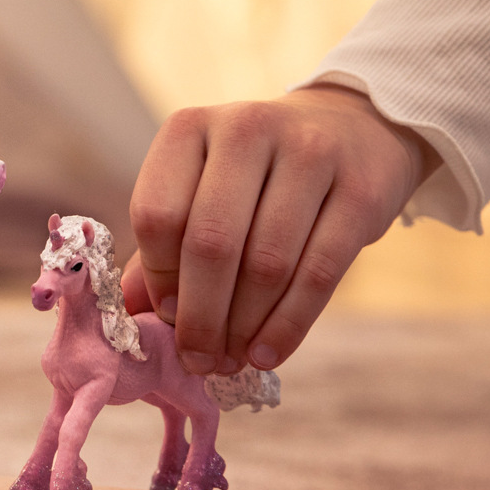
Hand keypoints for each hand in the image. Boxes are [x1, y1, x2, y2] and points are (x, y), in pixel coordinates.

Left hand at [124, 84, 438, 373]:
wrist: (350, 129)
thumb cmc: (254, 177)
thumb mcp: (200, 192)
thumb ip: (161, 249)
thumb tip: (126, 317)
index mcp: (189, 129)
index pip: (157, 214)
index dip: (159, 278)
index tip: (166, 320)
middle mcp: (246, 129)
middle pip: (210, 243)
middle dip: (201, 317)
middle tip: (199, 360)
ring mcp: (311, 152)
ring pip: (266, 263)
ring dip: (243, 328)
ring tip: (232, 361)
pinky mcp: (363, 189)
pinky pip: (319, 273)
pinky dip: (288, 325)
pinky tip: (268, 354)